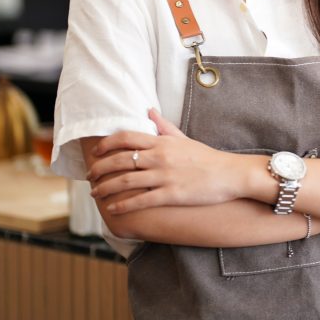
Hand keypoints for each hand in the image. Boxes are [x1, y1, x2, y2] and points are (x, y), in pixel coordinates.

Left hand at [87, 108, 245, 213]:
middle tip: (90, 176)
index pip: (126, 137)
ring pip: (126, 181)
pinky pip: (141, 200)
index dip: (106, 144)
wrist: (230, 174)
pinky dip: (124, 205)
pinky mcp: (171, 194)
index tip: (95, 152)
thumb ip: (164, 126)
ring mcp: (165, 176)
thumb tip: (148, 111)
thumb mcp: (184, 138)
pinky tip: (113, 209)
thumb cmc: (206, 157)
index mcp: (162, 142)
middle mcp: (160, 157)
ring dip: (106, 188)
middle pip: (120, 160)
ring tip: (95, 193)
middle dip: (100, 168)